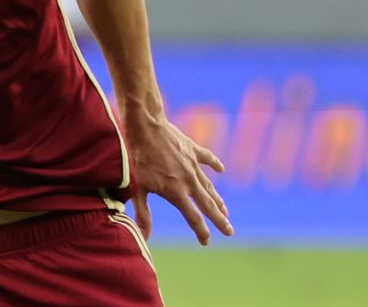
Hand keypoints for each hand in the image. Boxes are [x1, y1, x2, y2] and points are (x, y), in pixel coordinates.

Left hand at [126, 112, 231, 244]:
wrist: (145, 126)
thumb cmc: (137, 157)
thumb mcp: (137, 187)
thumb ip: (143, 212)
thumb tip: (143, 236)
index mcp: (176, 192)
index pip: (193, 217)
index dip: (201, 232)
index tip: (206, 242)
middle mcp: (189, 181)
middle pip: (208, 205)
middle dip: (220, 220)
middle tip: (230, 232)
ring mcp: (192, 164)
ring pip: (209, 185)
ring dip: (217, 199)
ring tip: (225, 210)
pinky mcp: (191, 149)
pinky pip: (207, 158)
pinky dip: (214, 164)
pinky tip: (221, 169)